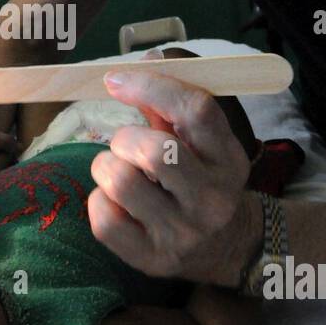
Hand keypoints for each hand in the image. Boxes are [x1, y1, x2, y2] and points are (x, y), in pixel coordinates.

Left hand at [86, 61, 255, 285]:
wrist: (227, 246)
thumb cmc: (203, 180)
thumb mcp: (201, 144)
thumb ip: (170, 107)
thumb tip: (135, 66)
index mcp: (228, 159)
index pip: (195, 109)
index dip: (149, 86)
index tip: (115, 81)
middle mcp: (211, 198)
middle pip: (153, 149)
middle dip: (124, 138)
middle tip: (125, 144)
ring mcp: (182, 233)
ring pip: (120, 181)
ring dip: (105, 166)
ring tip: (117, 171)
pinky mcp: (152, 259)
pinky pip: (103, 219)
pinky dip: (97, 200)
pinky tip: (113, 201)